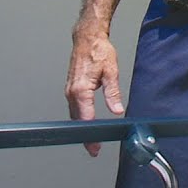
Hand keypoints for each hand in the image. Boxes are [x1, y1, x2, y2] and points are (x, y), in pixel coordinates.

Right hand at [65, 31, 124, 155]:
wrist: (87, 38)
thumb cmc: (98, 51)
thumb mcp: (111, 72)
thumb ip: (113, 94)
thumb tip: (117, 110)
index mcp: (81, 90)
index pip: (85, 118)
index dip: (90, 134)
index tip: (95, 146)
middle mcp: (71, 92)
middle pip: (77, 120)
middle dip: (85, 135)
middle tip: (94, 149)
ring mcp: (69, 91)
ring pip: (74, 115)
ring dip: (81, 127)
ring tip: (91, 139)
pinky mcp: (70, 89)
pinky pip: (74, 107)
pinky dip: (79, 117)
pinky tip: (86, 122)